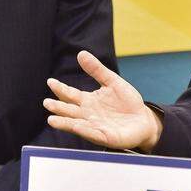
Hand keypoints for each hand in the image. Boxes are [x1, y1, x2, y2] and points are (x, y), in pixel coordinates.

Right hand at [44, 50, 162, 151]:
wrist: (143, 119)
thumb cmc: (126, 102)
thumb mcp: (112, 82)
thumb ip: (97, 70)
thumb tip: (81, 53)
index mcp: (88, 101)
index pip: (71, 95)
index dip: (61, 89)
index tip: (50, 81)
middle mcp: (88, 115)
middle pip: (70, 110)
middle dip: (58, 107)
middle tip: (47, 102)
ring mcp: (95, 127)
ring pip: (76, 124)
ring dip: (65, 122)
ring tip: (51, 119)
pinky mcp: (105, 137)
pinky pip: (93, 133)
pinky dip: (84, 130)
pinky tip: (76, 126)